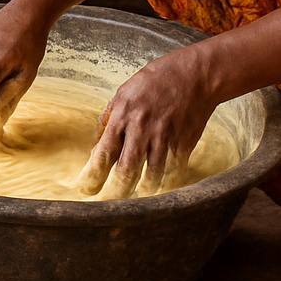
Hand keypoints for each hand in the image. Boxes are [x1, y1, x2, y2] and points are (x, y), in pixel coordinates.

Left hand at [74, 47, 217, 197]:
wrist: (194, 76)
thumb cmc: (155, 81)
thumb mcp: (124, 92)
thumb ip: (110, 118)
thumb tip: (97, 145)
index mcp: (123, 115)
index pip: (104, 152)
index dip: (93, 174)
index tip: (86, 188)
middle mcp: (142, 128)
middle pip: (126, 170)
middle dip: (116, 191)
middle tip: (108, 205)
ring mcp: (164, 137)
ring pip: (152, 175)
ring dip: (143, 190)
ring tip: (137, 197)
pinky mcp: (183, 143)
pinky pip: (173, 169)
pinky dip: (167, 179)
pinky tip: (162, 184)